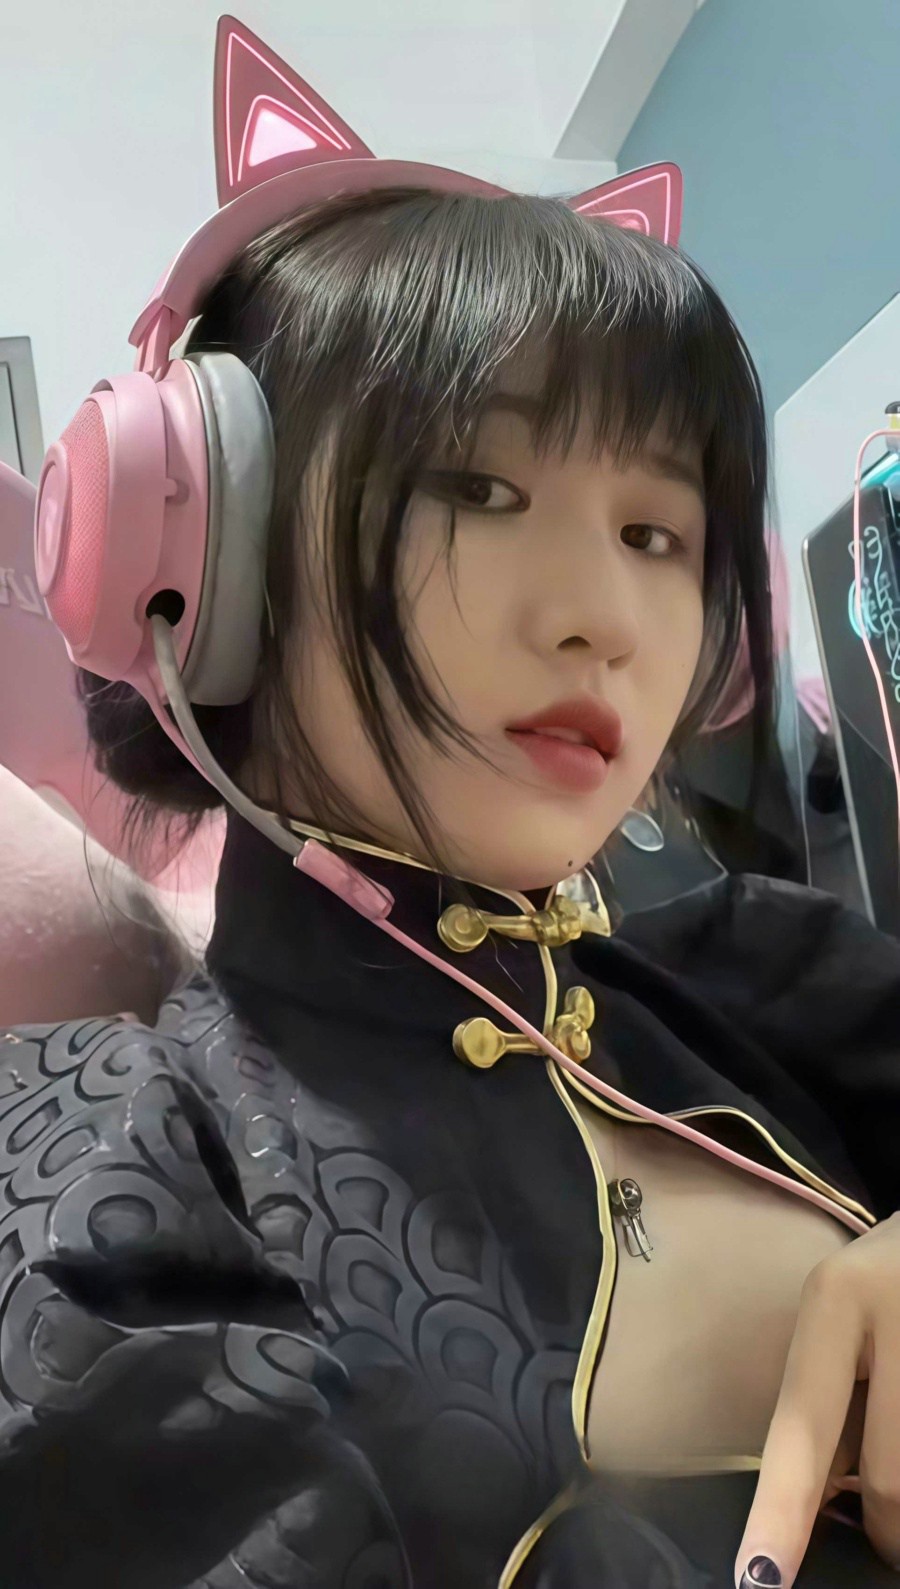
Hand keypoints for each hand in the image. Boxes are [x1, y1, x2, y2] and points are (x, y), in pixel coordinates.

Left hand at [734, 1211, 899, 1586]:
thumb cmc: (893, 1278)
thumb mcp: (849, 1314)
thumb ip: (831, 1400)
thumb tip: (816, 1503)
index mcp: (837, 1297)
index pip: (802, 1426)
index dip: (781, 1512)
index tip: (757, 1578)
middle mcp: (892, 1311)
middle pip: (889, 1479)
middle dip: (888, 1530)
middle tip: (886, 1537)